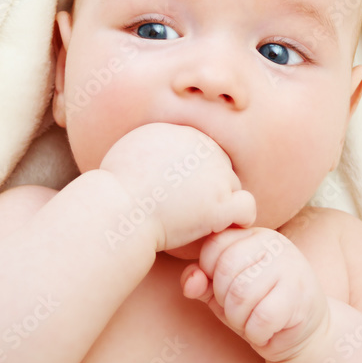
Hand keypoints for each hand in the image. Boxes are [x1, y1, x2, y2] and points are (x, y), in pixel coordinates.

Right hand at [98, 123, 255, 251]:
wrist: (116, 211)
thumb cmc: (114, 189)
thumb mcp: (130, 149)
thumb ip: (154, 146)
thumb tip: (158, 150)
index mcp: (183, 133)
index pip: (204, 153)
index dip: (195, 175)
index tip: (177, 193)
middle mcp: (204, 148)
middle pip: (221, 168)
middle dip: (208, 188)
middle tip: (187, 210)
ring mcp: (216, 175)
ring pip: (234, 188)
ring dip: (221, 204)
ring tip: (196, 222)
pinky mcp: (221, 204)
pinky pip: (246, 209)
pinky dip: (239, 220)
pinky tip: (221, 228)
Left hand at [180, 227, 329, 361]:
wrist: (303, 334)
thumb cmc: (258, 308)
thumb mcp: (222, 292)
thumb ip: (201, 281)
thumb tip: (190, 281)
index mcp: (252, 235)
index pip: (214, 246)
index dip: (209, 275)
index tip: (224, 290)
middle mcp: (274, 243)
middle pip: (226, 270)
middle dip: (224, 300)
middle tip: (239, 310)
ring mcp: (291, 266)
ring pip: (242, 295)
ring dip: (239, 319)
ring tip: (252, 321)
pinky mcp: (300, 295)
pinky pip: (262, 317)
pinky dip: (256, 333)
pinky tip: (266, 331)